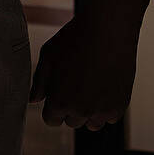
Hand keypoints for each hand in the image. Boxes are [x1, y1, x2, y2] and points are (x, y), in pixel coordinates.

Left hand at [29, 14, 138, 129]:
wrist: (107, 30)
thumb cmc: (74, 40)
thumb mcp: (48, 57)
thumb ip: (39, 82)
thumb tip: (34, 100)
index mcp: (59, 102)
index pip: (51, 120)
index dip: (52, 108)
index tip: (57, 96)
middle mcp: (80, 111)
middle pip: (72, 122)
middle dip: (70, 108)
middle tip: (74, 85)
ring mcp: (102, 110)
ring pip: (92, 124)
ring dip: (89, 112)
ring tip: (89, 89)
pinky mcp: (120, 105)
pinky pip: (110, 118)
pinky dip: (106, 108)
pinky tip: (103, 88)